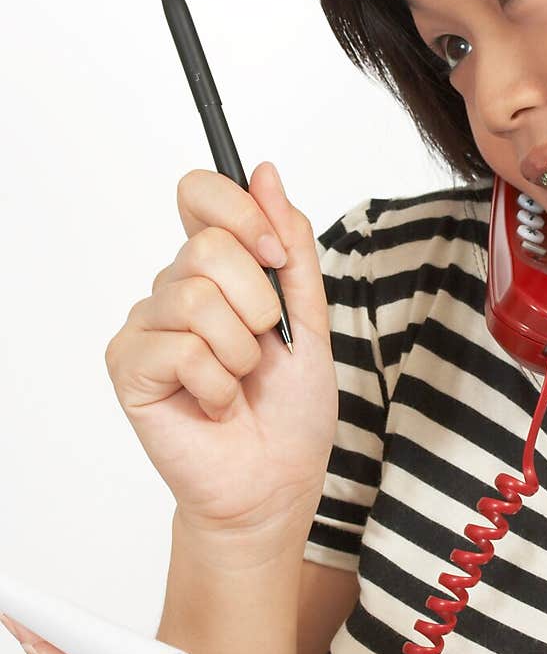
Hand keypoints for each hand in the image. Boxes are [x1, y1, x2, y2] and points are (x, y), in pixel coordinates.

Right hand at [104, 161, 337, 535]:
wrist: (276, 480)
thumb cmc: (291, 407)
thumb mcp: (311, 316)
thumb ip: (291, 246)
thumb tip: (264, 173)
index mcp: (216, 268)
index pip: (199, 193)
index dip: (240, 212)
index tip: (275, 256)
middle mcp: (174, 288)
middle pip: (206, 247)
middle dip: (257, 304)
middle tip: (265, 347)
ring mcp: (146, 326)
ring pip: (196, 299)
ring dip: (240, 353)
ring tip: (239, 384)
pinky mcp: (129, 367)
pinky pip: (180, 349)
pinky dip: (216, 384)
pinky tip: (216, 405)